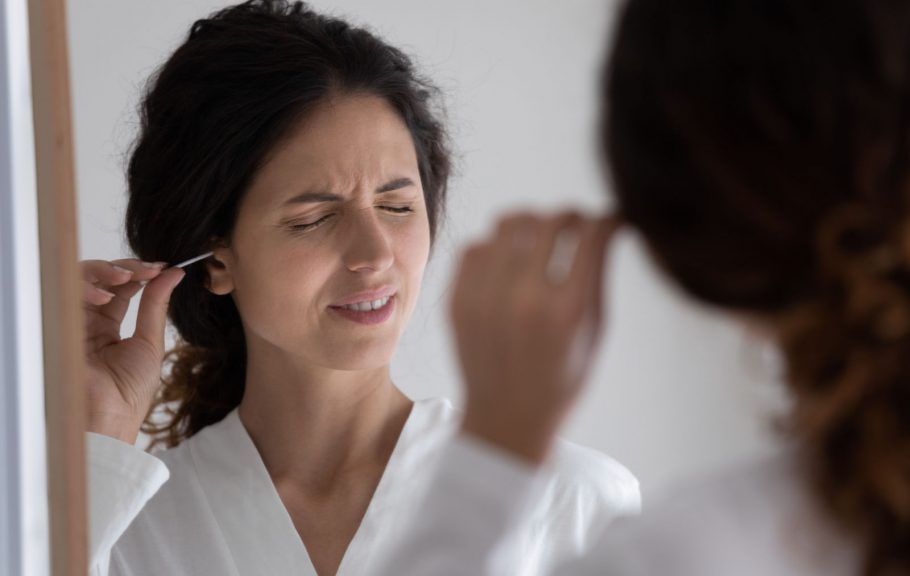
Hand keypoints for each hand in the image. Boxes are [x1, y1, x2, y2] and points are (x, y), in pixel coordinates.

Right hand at [81, 258, 185, 443]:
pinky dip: (88, 286)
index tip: (162, 267)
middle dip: (127, 268)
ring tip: (130, 277)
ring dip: (107, 271)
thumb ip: (156, 306)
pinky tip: (106, 295)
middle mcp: (89, 323)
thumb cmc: (129, 391)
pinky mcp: (61, 324)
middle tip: (149, 269)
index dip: (142, 275)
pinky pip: (69, 294)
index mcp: (110, 329)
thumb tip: (174, 274)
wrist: (108, 416)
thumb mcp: (150, 342)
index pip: (124, 289)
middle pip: (103, 279)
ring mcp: (74, 322)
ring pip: (83, 279)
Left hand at [451, 212, 619, 463]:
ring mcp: (485, 298)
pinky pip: (476, 246)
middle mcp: (524, 299)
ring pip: (509, 223)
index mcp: (567, 310)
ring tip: (540, 239)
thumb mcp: (594, 331)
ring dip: (532, 223)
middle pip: (550, 220)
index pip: (590, 234)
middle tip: (576, 226)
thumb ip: (599, 274)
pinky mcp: (457, 300)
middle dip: (571, 216)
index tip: (608, 222)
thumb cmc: (561, 377)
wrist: (506, 418)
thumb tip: (608, 225)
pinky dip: (497, 246)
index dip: (606, 220)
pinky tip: (509, 262)